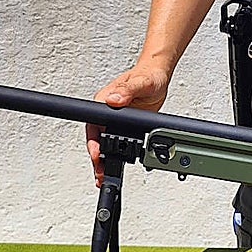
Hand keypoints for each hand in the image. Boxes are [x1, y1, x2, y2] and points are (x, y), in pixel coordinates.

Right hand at [87, 64, 170, 185]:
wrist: (158, 78)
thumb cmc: (148, 76)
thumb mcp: (140, 82)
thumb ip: (127, 90)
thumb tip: (113, 99)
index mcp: (105, 100)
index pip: (93, 124)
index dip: (93, 141)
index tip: (96, 153)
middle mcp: (107, 111)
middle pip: (96, 138)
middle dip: (96, 157)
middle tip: (99, 172)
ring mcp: (115, 120)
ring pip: (105, 143)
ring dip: (104, 159)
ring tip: (103, 175)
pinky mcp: (125, 126)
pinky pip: (117, 142)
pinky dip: (117, 155)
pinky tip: (117, 165)